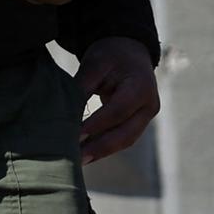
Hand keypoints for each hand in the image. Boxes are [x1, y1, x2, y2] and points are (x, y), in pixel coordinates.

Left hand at [74, 37, 159, 165]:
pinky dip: (104, 148)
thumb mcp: (95, 64)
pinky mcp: (139, 124)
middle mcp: (149, 105)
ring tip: (76, 161)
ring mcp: (146, 117)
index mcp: (141, 86)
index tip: (74, 136)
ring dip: (100, 152)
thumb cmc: (111, 55)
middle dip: (99, 148)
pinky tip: (84, 154)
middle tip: (74, 159)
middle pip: (126, 133)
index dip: (97, 125)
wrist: (130, 52)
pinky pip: (122, 139)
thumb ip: (81, 88)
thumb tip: (63, 115)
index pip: (118, 111)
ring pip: (125, 141)